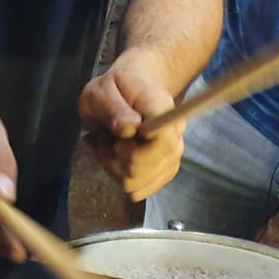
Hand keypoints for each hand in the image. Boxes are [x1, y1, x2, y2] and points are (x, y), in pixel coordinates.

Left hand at [79, 61, 182, 202]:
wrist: (131, 93)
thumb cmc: (115, 89)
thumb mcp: (103, 91)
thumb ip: (115, 109)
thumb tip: (128, 129)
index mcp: (163, 110)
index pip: (164, 142)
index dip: (137, 151)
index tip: (118, 141)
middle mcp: (174, 137)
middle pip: (144, 169)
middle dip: (113, 158)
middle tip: (103, 137)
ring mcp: (170, 158)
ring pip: (135, 183)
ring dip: (111, 166)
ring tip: (107, 143)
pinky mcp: (161, 173)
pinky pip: (136, 190)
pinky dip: (118, 175)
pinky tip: (114, 155)